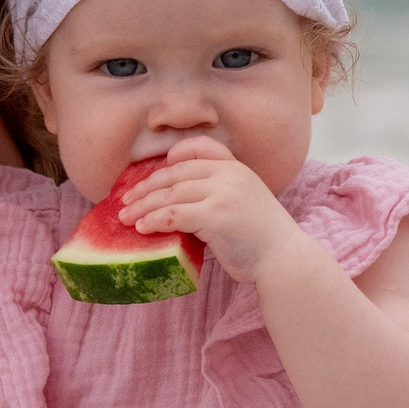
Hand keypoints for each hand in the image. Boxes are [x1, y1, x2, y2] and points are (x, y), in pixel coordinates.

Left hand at [119, 136, 302, 280]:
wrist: (283, 258)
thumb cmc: (261, 238)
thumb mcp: (243, 202)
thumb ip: (216, 194)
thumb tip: (175, 204)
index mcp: (237, 168)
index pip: (200, 148)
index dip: (174, 156)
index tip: (156, 169)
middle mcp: (229, 174)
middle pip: (176, 173)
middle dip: (146, 187)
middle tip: (126, 200)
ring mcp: (222, 193)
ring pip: (170, 194)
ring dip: (142, 206)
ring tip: (125, 217)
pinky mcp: (215, 216)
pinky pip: (173, 214)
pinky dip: (153, 221)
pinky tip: (142, 228)